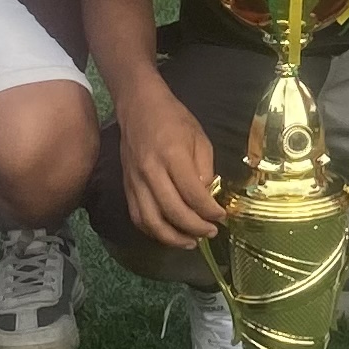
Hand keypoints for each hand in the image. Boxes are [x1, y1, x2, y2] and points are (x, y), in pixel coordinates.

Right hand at [112, 82, 227, 248]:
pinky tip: (169, 234)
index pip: (193, 194)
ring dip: (172, 238)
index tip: (222, 216)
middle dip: (195, 228)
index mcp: (173, 155)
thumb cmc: (174, 118)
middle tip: (211, 232)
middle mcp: (151, 171)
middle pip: (173, 211)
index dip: (210, 211)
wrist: (139, 106)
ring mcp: (135, 181)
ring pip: (151, 221)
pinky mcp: (127, 186)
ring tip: (191, 242)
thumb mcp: (200, 138)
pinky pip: (138, 216)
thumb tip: (207, 199)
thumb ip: (205, 170)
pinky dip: (153, 231)